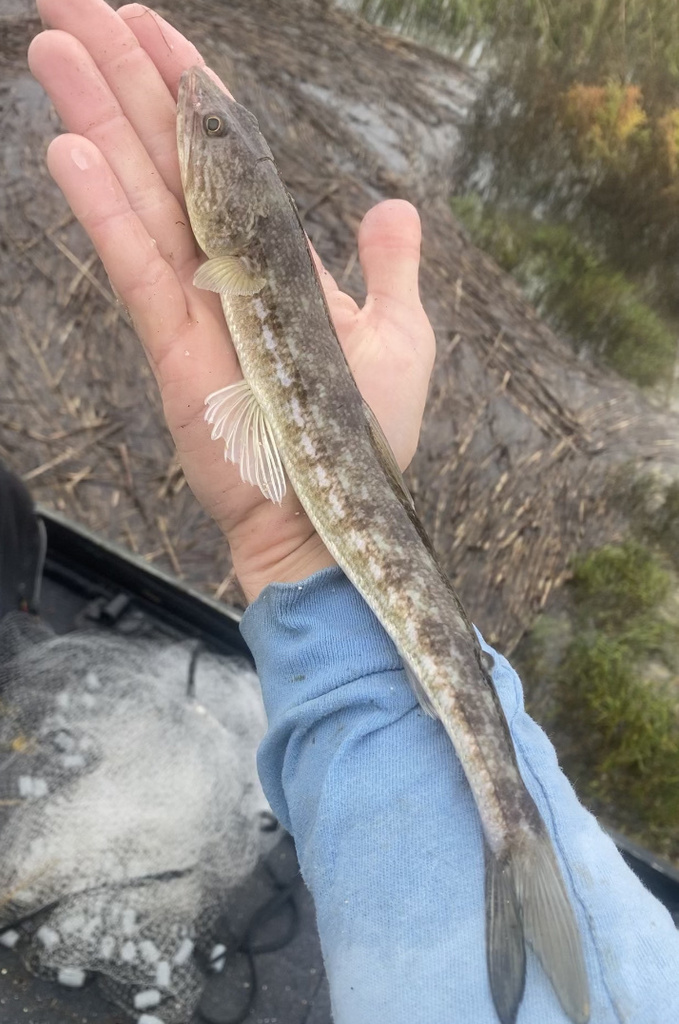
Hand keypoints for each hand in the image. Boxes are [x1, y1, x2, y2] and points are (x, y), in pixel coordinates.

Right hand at [28, 0, 435, 601]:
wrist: (331, 512)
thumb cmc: (366, 435)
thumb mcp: (400, 336)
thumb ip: (391, 269)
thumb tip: (391, 206)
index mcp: (272, 257)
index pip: (222, 152)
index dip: (187, 84)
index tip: (149, 22)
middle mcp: (223, 267)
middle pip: (166, 153)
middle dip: (121, 75)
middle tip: (70, 0)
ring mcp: (193, 302)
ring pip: (139, 193)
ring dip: (96, 117)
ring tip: (52, 44)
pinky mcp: (174, 344)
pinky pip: (135, 263)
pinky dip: (102, 207)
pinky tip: (67, 146)